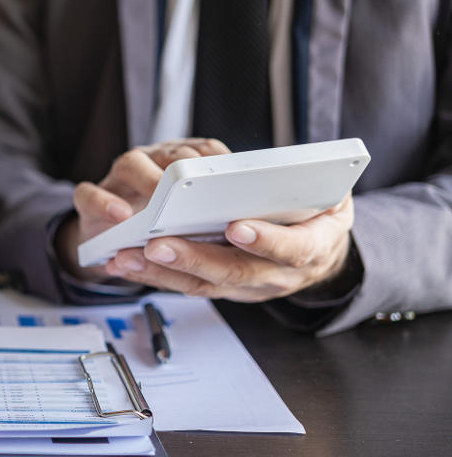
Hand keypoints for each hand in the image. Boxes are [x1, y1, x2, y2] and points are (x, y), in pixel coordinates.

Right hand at [57, 138, 230, 279]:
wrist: (113, 249)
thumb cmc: (160, 233)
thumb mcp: (192, 224)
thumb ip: (211, 214)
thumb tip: (248, 221)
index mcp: (181, 165)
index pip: (203, 151)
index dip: (216, 161)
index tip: (230, 177)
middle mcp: (151, 163)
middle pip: (168, 154)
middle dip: (184, 169)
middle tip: (198, 190)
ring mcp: (118, 178)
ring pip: (130, 164)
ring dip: (147, 181)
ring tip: (161, 202)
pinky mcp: (89, 199)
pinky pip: (89, 193)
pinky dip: (104, 203)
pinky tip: (121, 216)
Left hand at [105, 194, 354, 301]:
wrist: (321, 254)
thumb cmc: (321, 214)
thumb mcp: (331, 195)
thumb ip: (309, 184)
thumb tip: (278, 168)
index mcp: (313, 247)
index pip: (293, 249)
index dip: (266, 241)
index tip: (236, 227)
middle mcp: (278, 275)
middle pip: (234, 272)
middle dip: (193, 259)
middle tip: (157, 245)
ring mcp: (249, 286)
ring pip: (203, 284)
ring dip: (161, 272)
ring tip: (126, 257)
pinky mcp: (224, 288)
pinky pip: (186, 285)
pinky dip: (155, 275)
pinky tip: (126, 262)